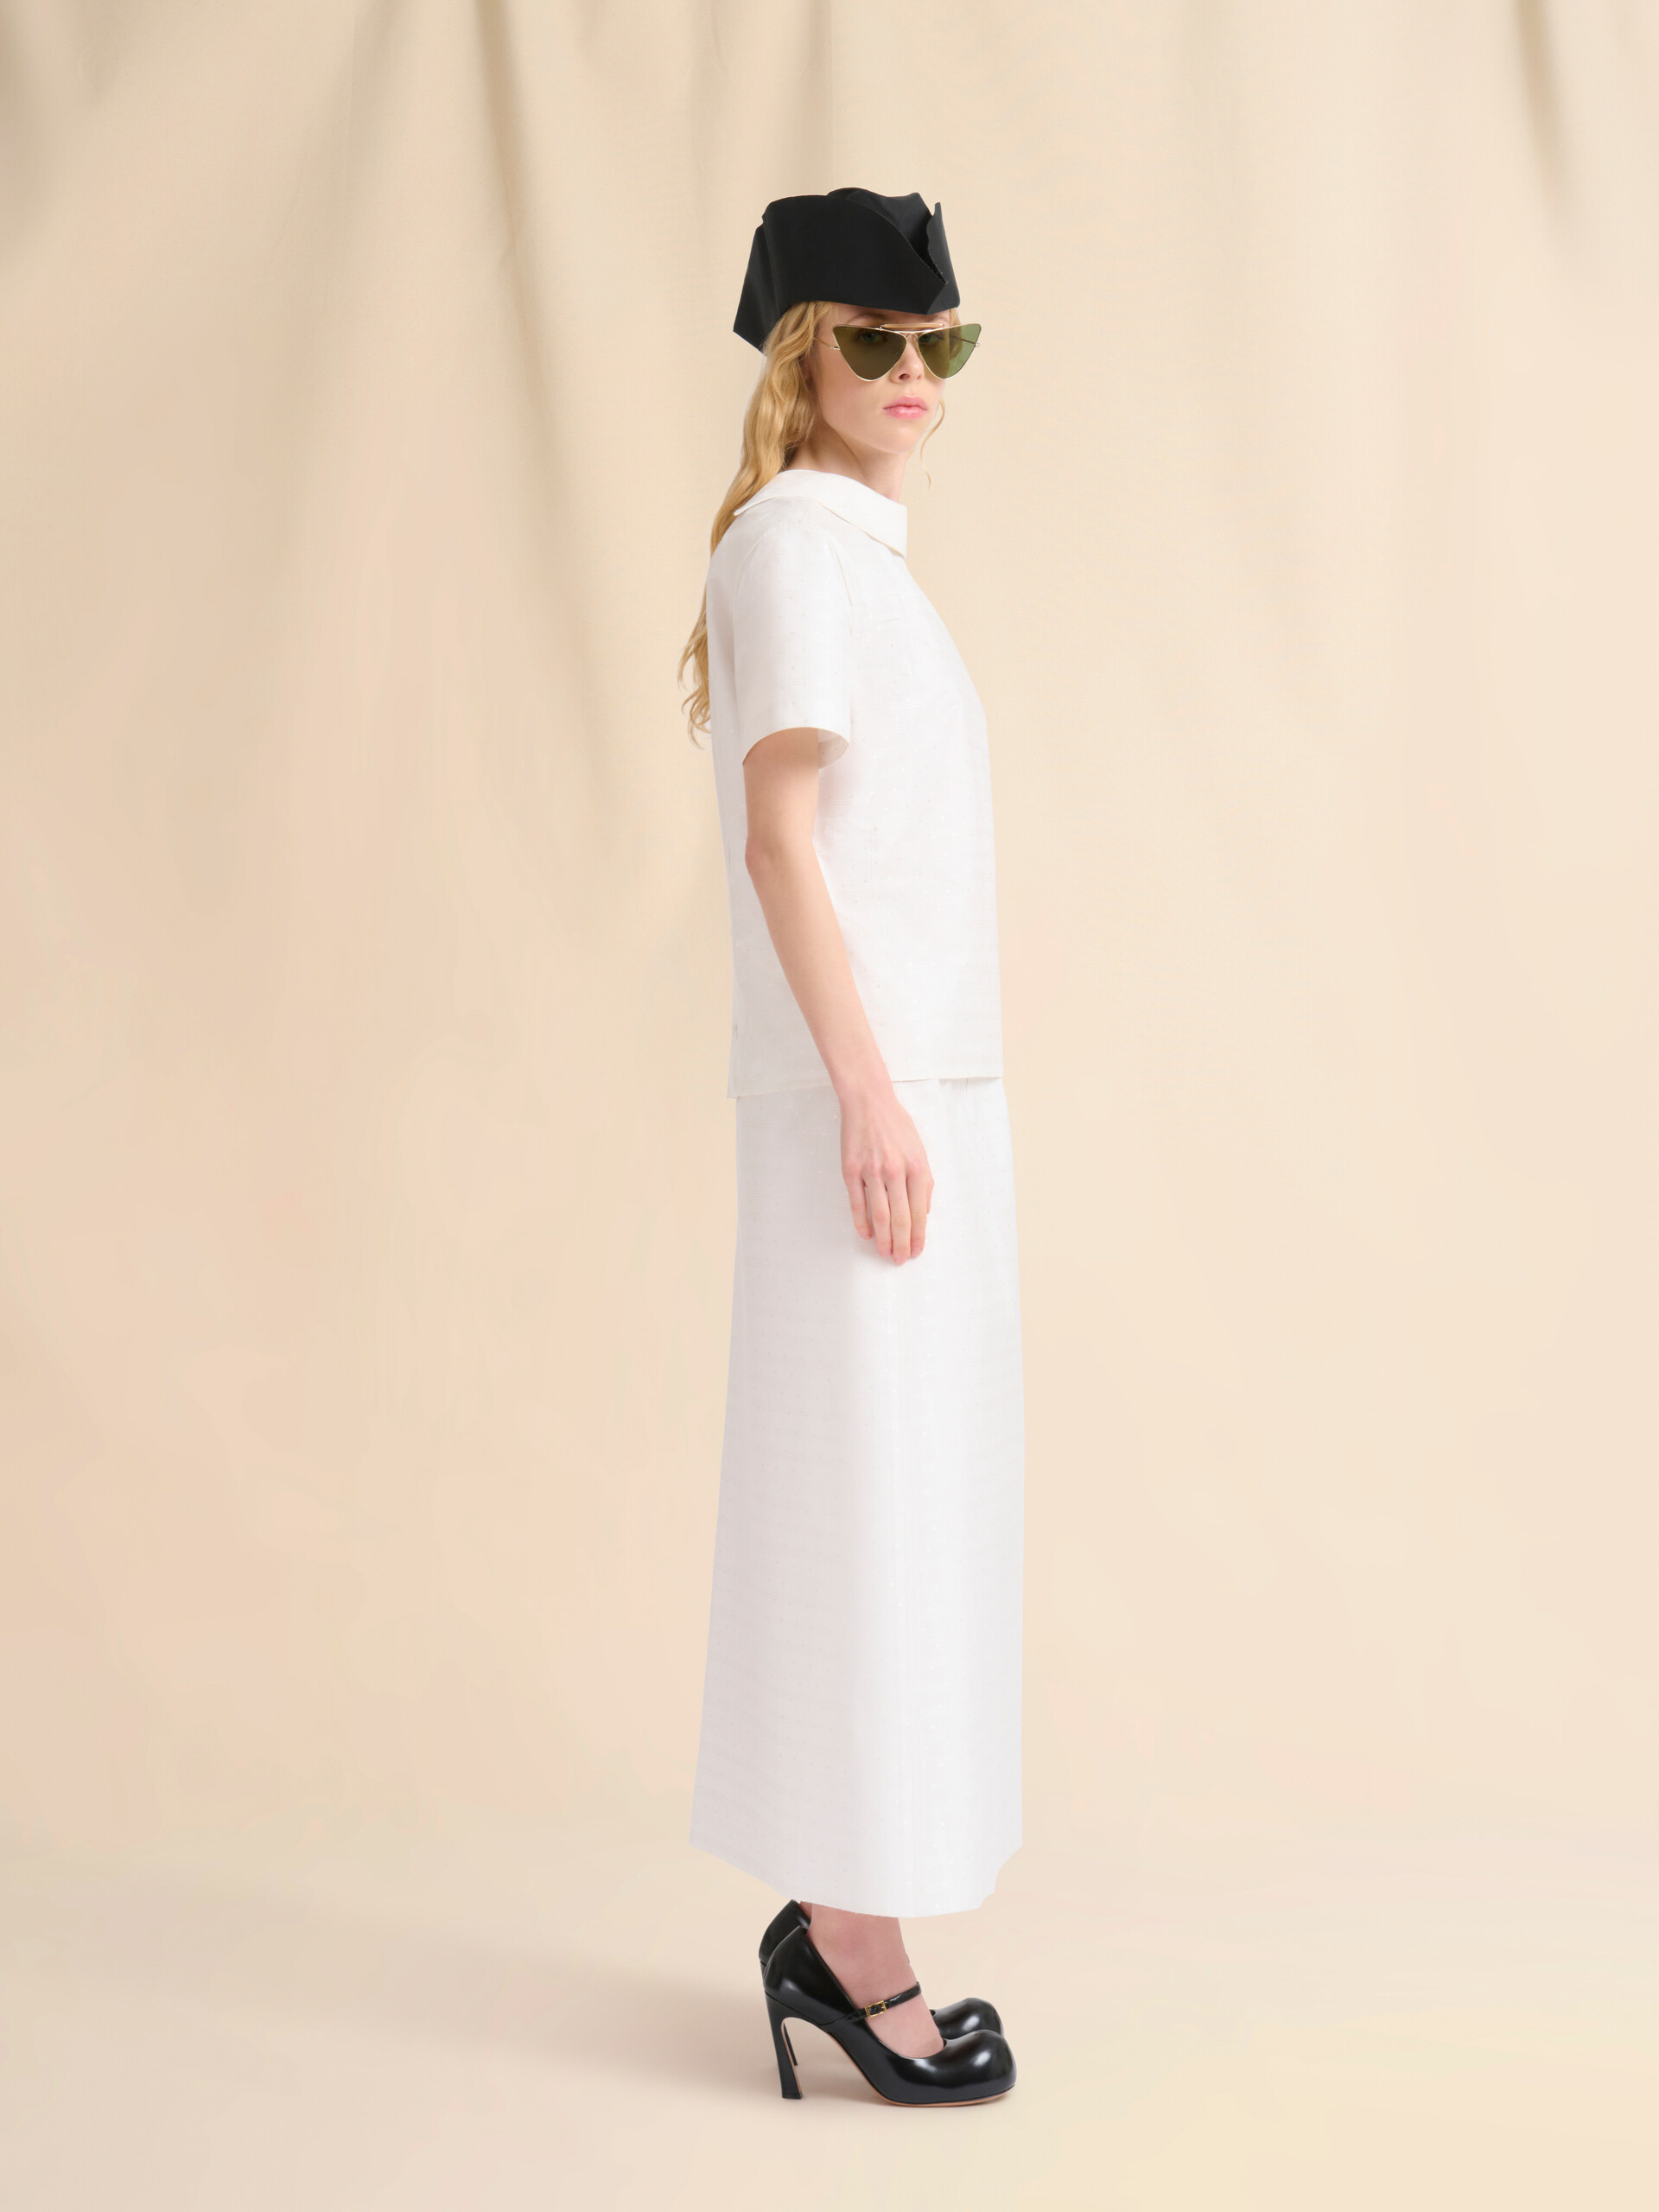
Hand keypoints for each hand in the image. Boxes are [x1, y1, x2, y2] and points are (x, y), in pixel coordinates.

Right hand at [839, 1085, 933, 1262]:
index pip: (919, 1211)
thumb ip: (924, 1180)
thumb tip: (924, 1211)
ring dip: (883, 1238)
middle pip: (900, 1217)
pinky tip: (866, 1234)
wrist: (868, 1101)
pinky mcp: (851, 1170)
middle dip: (901, 1243)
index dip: (918, 1235)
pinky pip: (857, 1203)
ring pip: (879, 1214)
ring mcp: (872, 1171)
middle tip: (900, 1259)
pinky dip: (861, 1222)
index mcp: (916, 1167)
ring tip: (884, 1253)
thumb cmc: (896, 1125)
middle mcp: (895, 1171)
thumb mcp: (919, 1150)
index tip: (916, 1250)